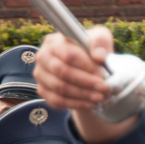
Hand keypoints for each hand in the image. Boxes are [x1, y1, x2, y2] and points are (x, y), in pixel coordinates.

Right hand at [35, 27, 138, 143]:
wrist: (85, 68)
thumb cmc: (91, 50)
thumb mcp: (100, 39)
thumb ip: (100, 42)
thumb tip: (98, 56)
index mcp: (54, 41)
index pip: (69, 55)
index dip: (87, 67)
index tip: (103, 75)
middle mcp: (43, 57)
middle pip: (63, 72)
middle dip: (86, 82)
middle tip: (103, 89)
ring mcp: (40, 75)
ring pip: (60, 88)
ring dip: (82, 94)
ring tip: (99, 97)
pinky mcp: (43, 90)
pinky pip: (57, 101)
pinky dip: (76, 104)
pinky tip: (90, 104)